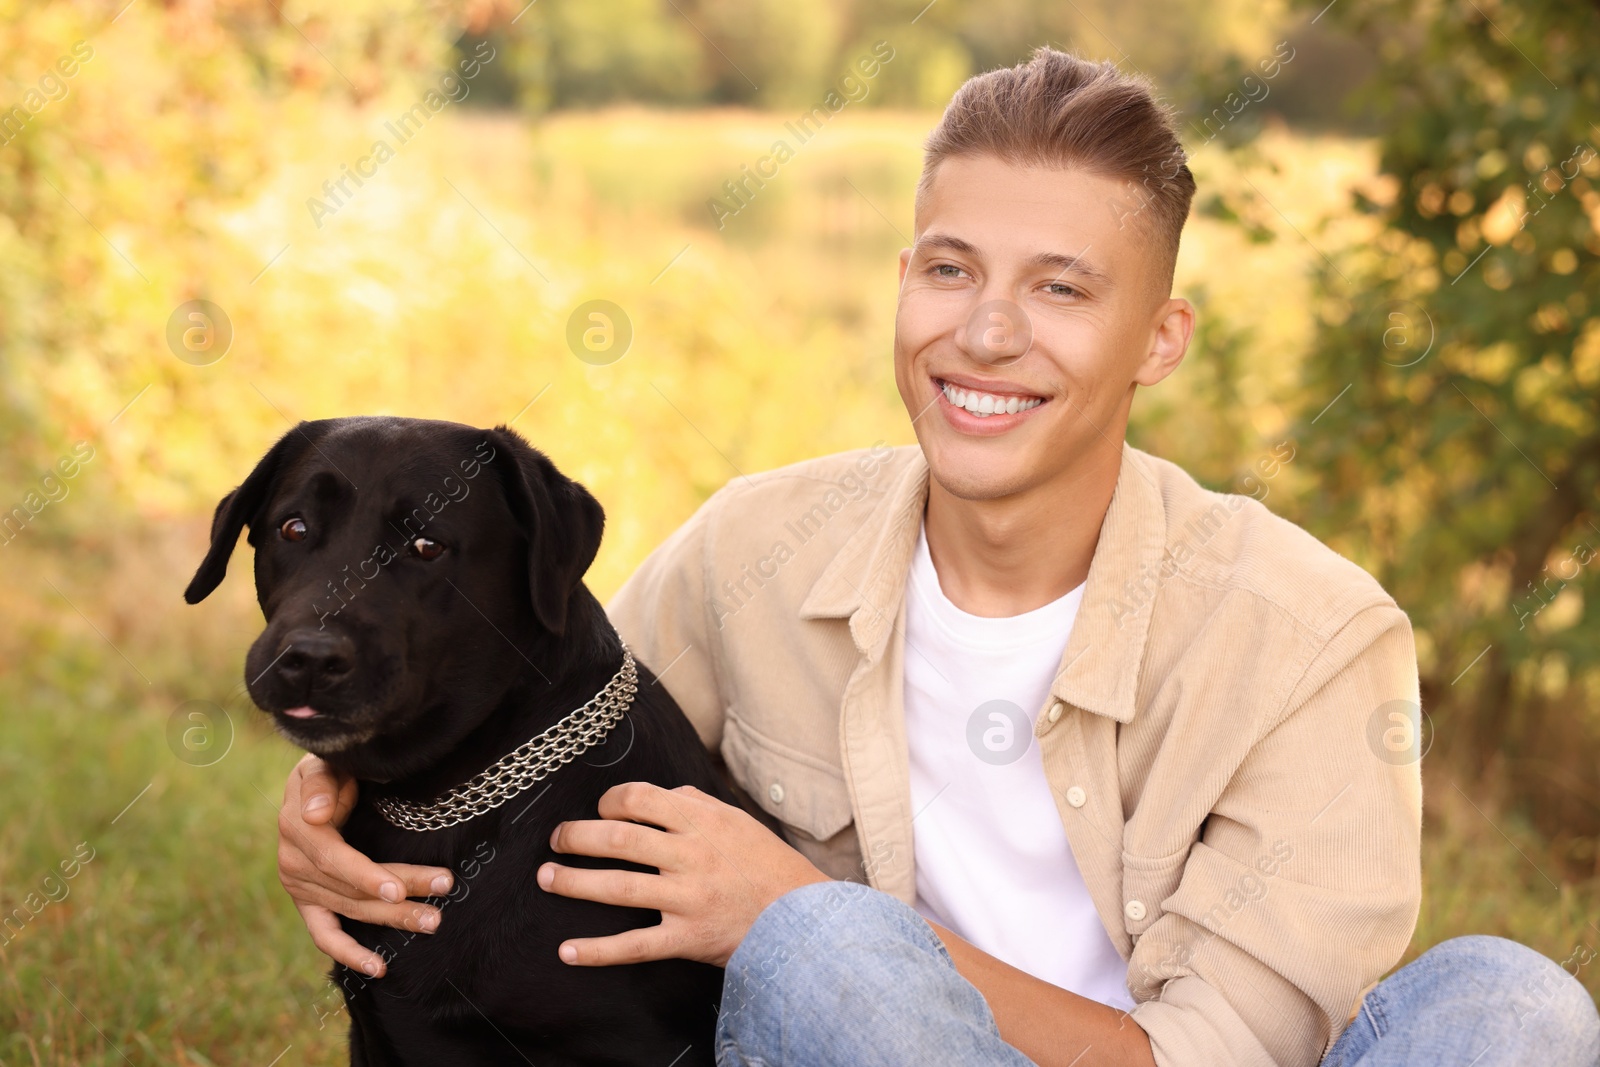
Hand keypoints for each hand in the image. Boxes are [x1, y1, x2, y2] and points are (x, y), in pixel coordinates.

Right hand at [277, 753, 455, 976]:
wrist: (313, 784)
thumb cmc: (330, 767)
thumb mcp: (324, 762)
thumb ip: (321, 782)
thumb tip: (316, 814)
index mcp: (298, 826)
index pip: (335, 860)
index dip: (367, 876)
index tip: (398, 889)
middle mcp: (293, 861)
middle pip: (352, 887)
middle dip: (400, 892)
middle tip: (443, 890)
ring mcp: (298, 886)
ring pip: (351, 909)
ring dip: (391, 919)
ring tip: (432, 921)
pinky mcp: (307, 902)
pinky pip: (325, 935)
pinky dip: (349, 954)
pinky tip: (379, 968)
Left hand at [536, 782, 828, 967]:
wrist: (804, 918)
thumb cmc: (768, 866)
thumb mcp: (739, 821)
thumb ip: (697, 804)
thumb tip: (661, 794)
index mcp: (704, 821)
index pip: (642, 798)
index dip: (611, 800)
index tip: (600, 809)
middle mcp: (691, 856)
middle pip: (620, 838)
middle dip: (578, 836)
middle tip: (556, 840)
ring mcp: (687, 898)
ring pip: (618, 887)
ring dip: (574, 882)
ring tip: (547, 878)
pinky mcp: (687, 938)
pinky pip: (634, 944)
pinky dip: (597, 950)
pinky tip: (567, 951)